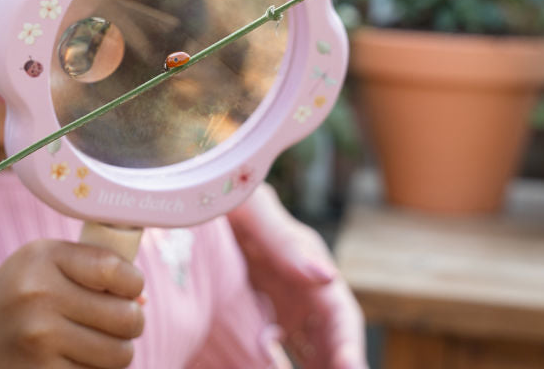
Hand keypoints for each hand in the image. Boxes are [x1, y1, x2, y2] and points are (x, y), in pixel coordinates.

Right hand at [0, 239, 144, 368]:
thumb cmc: (8, 306)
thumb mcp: (35, 270)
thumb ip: (86, 272)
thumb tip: (140, 299)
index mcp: (40, 258)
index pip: (115, 269)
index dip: (132, 283)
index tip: (128, 290)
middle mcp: (37, 295)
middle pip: (126, 317)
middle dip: (129, 324)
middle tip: (113, 325)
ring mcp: (38, 339)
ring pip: (119, 355)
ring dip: (114, 354)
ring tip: (90, 345)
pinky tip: (69, 363)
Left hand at [227, 184, 366, 368]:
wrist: (194, 193)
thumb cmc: (225, 191)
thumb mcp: (250, 207)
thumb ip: (283, 240)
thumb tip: (326, 276)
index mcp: (307, 263)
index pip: (341, 315)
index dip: (349, 346)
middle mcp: (301, 290)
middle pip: (331, 342)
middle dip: (338, 366)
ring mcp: (280, 306)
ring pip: (309, 352)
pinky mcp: (256, 315)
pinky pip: (274, 353)